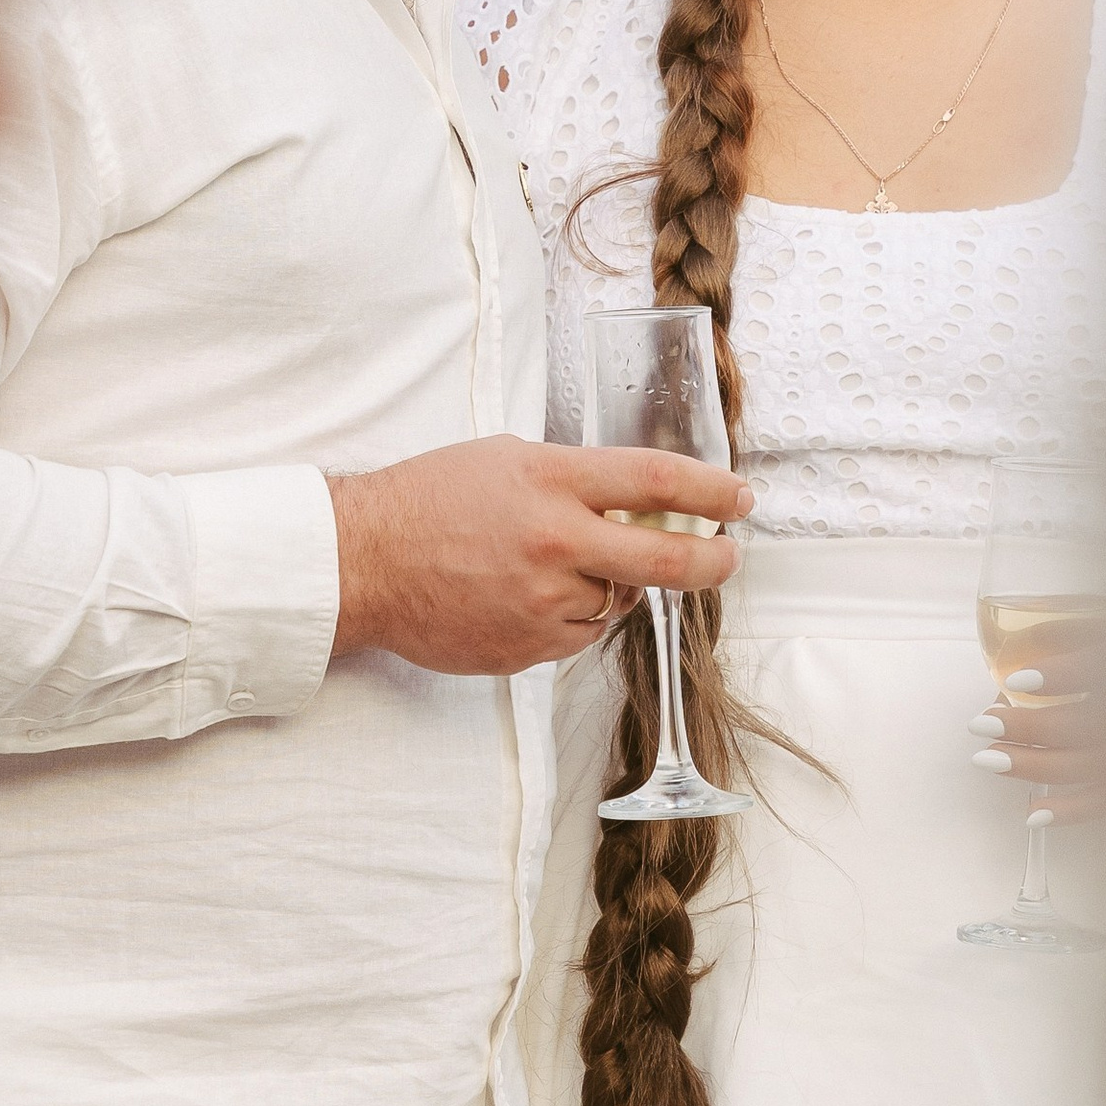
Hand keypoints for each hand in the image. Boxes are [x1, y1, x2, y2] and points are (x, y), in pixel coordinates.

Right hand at [328, 434, 750, 677]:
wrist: (366, 561)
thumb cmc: (430, 499)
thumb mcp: (508, 459)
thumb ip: (574, 478)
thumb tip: (635, 499)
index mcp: (552, 479)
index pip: (656, 481)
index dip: (711, 490)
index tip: (740, 498)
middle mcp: (555, 542)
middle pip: (665, 560)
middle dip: (711, 560)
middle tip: (726, 556)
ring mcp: (543, 601)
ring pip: (618, 603)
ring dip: (612, 587)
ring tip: (561, 567)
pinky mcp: (528, 646)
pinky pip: (580, 635)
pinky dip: (573, 617)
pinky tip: (532, 596)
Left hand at [970, 622, 1105, 824]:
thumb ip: (1077, 626)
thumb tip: (1022, 637)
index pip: (1100, 671)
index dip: (1057, 676)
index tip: (1016, 679)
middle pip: (1078, 726)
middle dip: (1024, 728)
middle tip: (981, 723)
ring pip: (1082, 768)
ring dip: (1029, 766)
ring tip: (987, 759)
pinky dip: (1068, 812)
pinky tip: (1031, 813)